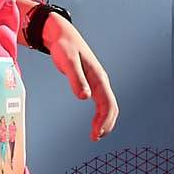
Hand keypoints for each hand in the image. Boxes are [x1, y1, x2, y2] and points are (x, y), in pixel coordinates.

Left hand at [42, 17, 119, 141]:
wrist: (62, 35)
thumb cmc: (65, 47)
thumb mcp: (68, 62)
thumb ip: (76, 79)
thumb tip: (85, 97)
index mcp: (98, 77)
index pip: (107, 103)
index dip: (104, 120)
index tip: (96, 133)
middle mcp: (101, 80)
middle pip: (111, 107)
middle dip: (106, 124)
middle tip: (95, 137)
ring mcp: (97, 82)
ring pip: (107, 105)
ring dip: (104, 121)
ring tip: (96, 135)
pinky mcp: (91, 82)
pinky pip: (101, 102)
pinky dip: (100, 114)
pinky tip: (94, 122)